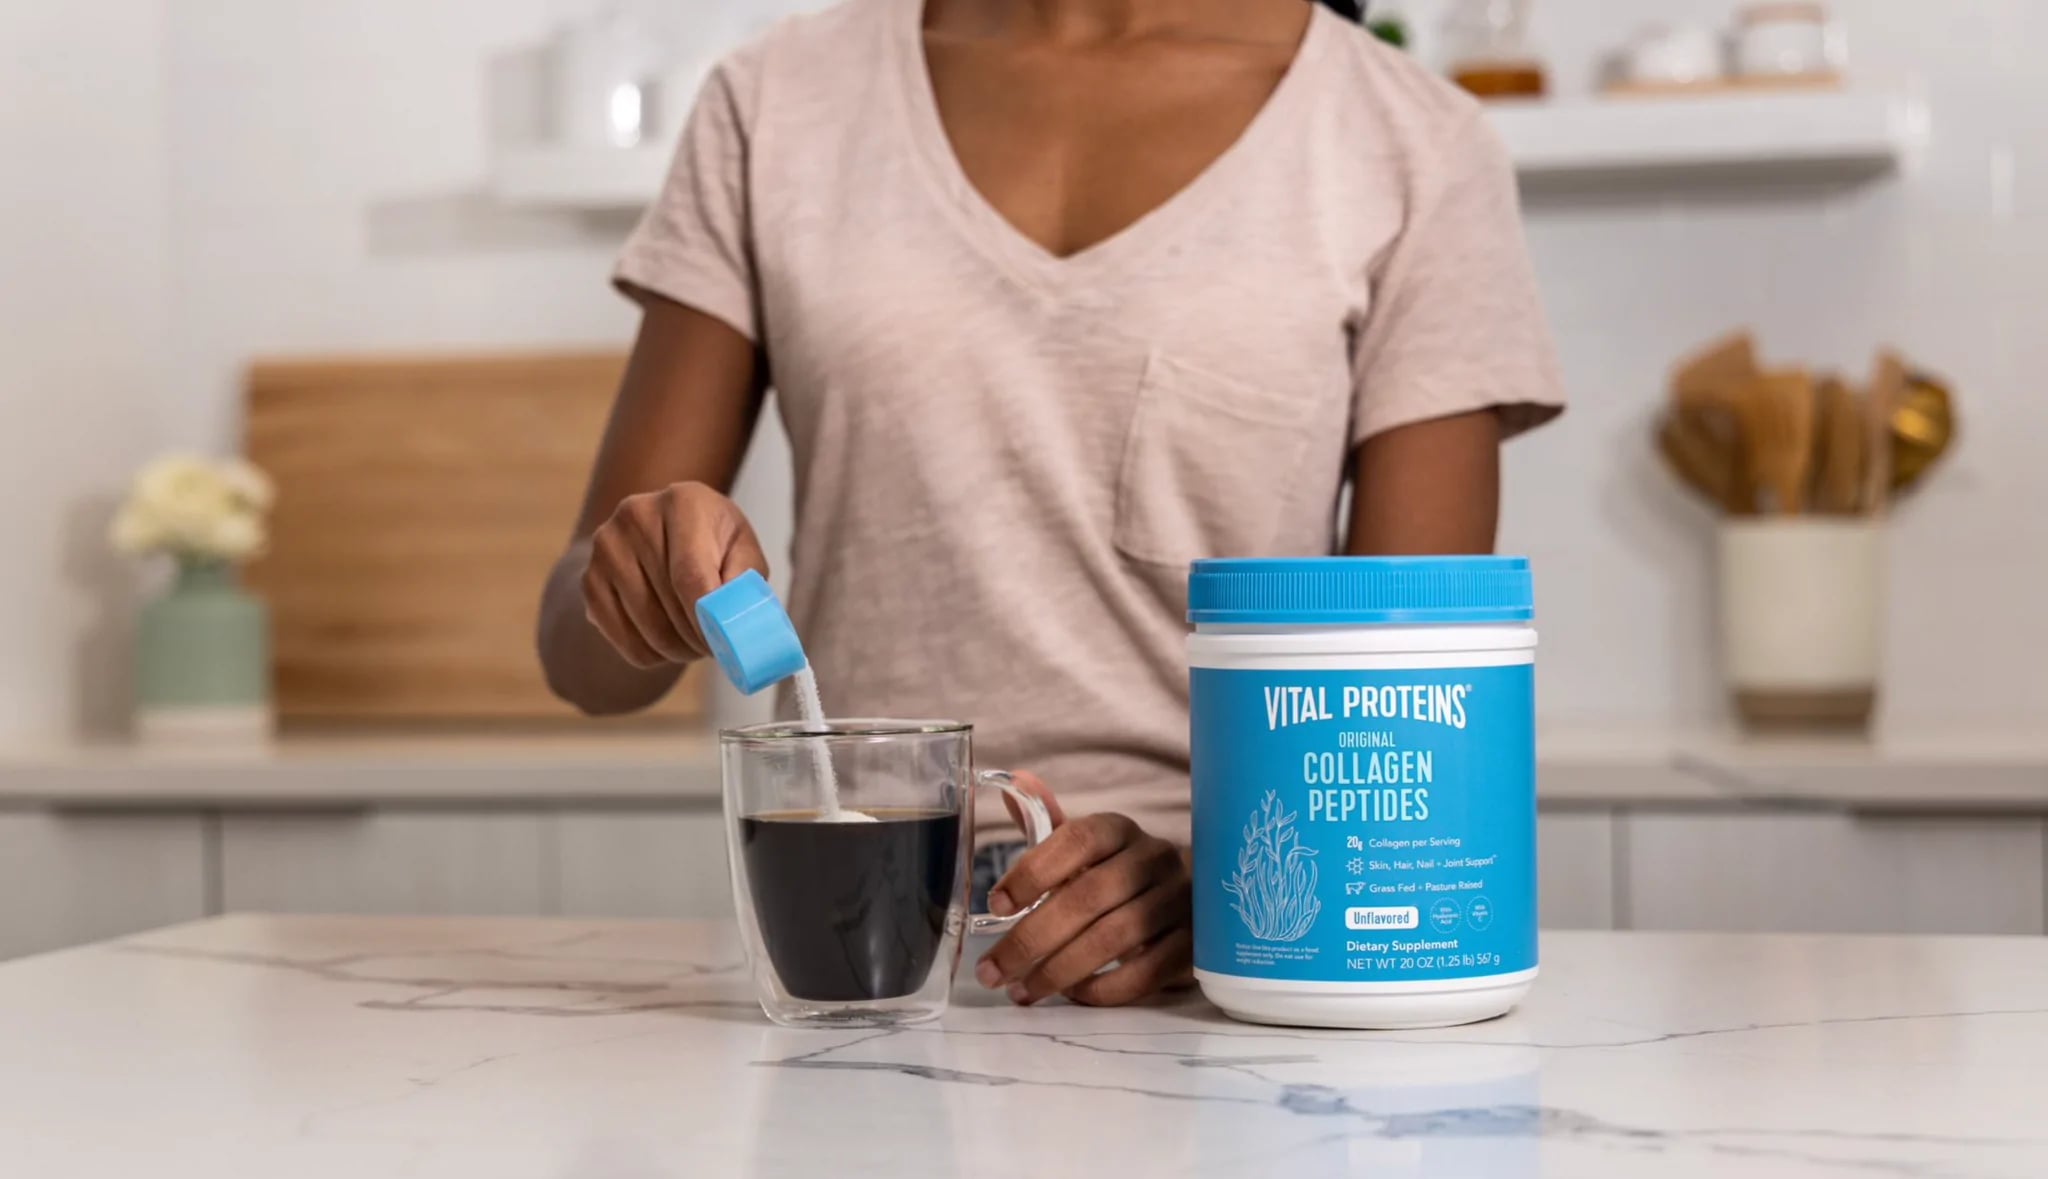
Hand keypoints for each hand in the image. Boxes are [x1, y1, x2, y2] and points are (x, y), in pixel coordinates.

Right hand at [580, 482, 767, 667]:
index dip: (706, 619)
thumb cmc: (713, 540)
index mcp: (683, 502)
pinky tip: (668, 642)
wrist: (663, 528)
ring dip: (676, 650)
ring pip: (645, 627)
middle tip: (715, 647)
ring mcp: (606, 547)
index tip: (722, 643)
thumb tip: (732, 622)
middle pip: (667, 604)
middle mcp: (636, 516)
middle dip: (696, 638)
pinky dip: (651, 653)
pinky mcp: (589, 579)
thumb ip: (744, 581)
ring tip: (695, 643)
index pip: (690, 575)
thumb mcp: (742, 549)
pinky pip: (622, 639)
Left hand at [975, 777, 1192, 1006]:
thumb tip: (1012, 784)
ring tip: (1022, 991)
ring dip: (1060, 970)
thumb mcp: (1086, 848)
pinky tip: (1072, 995)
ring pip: (1115, 937)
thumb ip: (1047, 822)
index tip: (996, 905)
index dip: (1034, 871)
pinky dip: (1104, 989)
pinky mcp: (1196, 944)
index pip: (1077, 840)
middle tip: (993, 971)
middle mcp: (1154, 858)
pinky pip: (1147, 972)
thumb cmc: (1121, 874)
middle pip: (1089, 897)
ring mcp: (1181, 901)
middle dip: (1032, 938)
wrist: (1197, 898)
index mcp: (1120, 830)